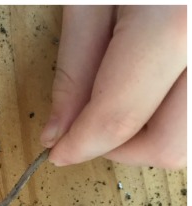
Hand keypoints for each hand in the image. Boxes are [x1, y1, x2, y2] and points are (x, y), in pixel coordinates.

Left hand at [41, 6, 185, 168]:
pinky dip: (177, 108)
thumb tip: (59, 131)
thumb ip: (76, 66)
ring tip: (129, 95)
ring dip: (156, 131)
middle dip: (124, 146)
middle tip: (94, 126)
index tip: (59, 152)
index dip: (81, 145)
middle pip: (174, 144)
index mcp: (177, 23)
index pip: (119, 117)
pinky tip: (156, 80)